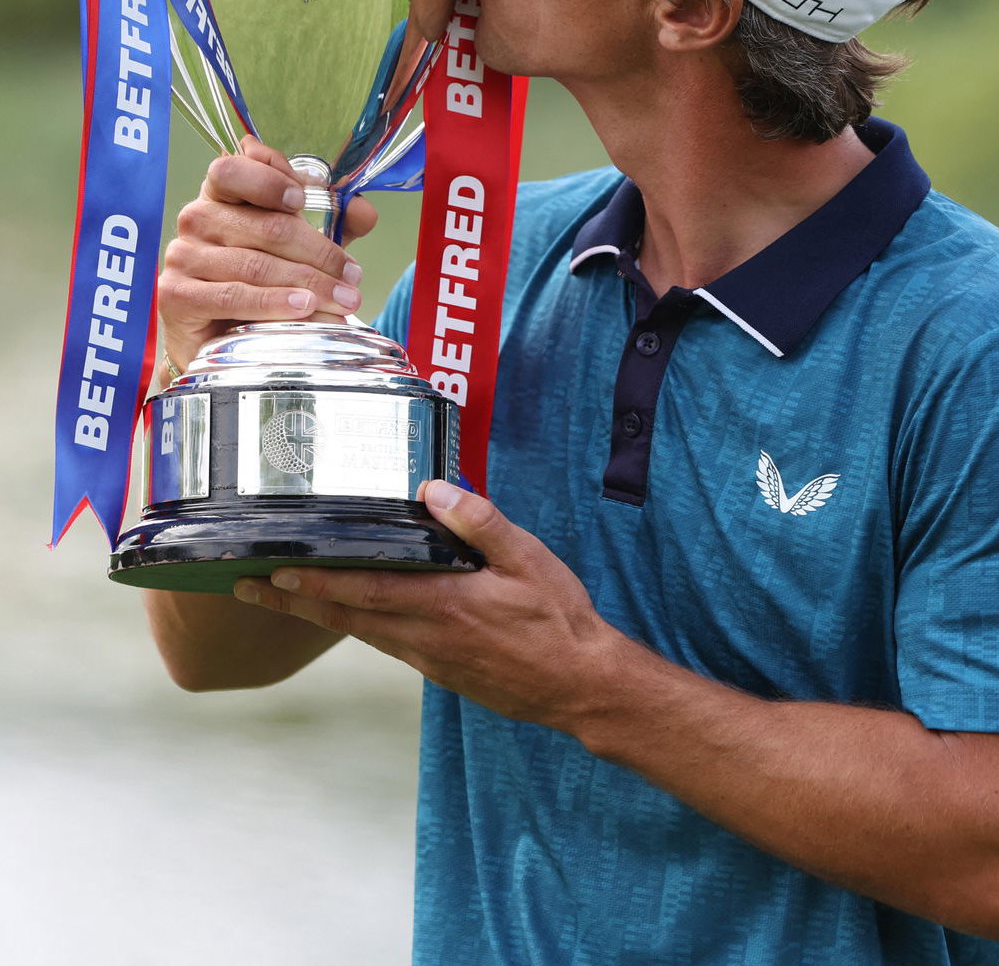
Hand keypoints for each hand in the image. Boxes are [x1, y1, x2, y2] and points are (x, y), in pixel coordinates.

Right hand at [158, 136, 378, 370]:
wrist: (218, 337)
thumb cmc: (262, 282)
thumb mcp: (302, 247)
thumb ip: (333, 223)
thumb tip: (365, 210)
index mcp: (222, 195)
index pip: (235, 170)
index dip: (271, 178)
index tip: (306, 197)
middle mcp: (197, 219)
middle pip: (267, 226)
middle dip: (320, 253)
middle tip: (354, 276)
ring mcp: (183, 256)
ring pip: (257, 264)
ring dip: (309, 283)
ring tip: (343, 299)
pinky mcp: (177, 294)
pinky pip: (234, 295)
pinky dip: (274, 302)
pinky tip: (303, 307)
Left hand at [231, 481, 626, 729]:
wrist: (579, 685)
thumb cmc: (558, 620)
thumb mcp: (529, 559)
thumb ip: (481, 523)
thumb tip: (434, 489)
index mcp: (442, 605)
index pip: (362, 591)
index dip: (312, 581)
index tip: (270, 571)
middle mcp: (424, 637)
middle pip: (344, 617)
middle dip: (290, 601)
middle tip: (243, 588)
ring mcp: (429, 659)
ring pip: (359, 632)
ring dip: (314, 614)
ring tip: (279, 596)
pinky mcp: (440, 670)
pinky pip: (384, 643)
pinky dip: (354, 626)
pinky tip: (350, 614)